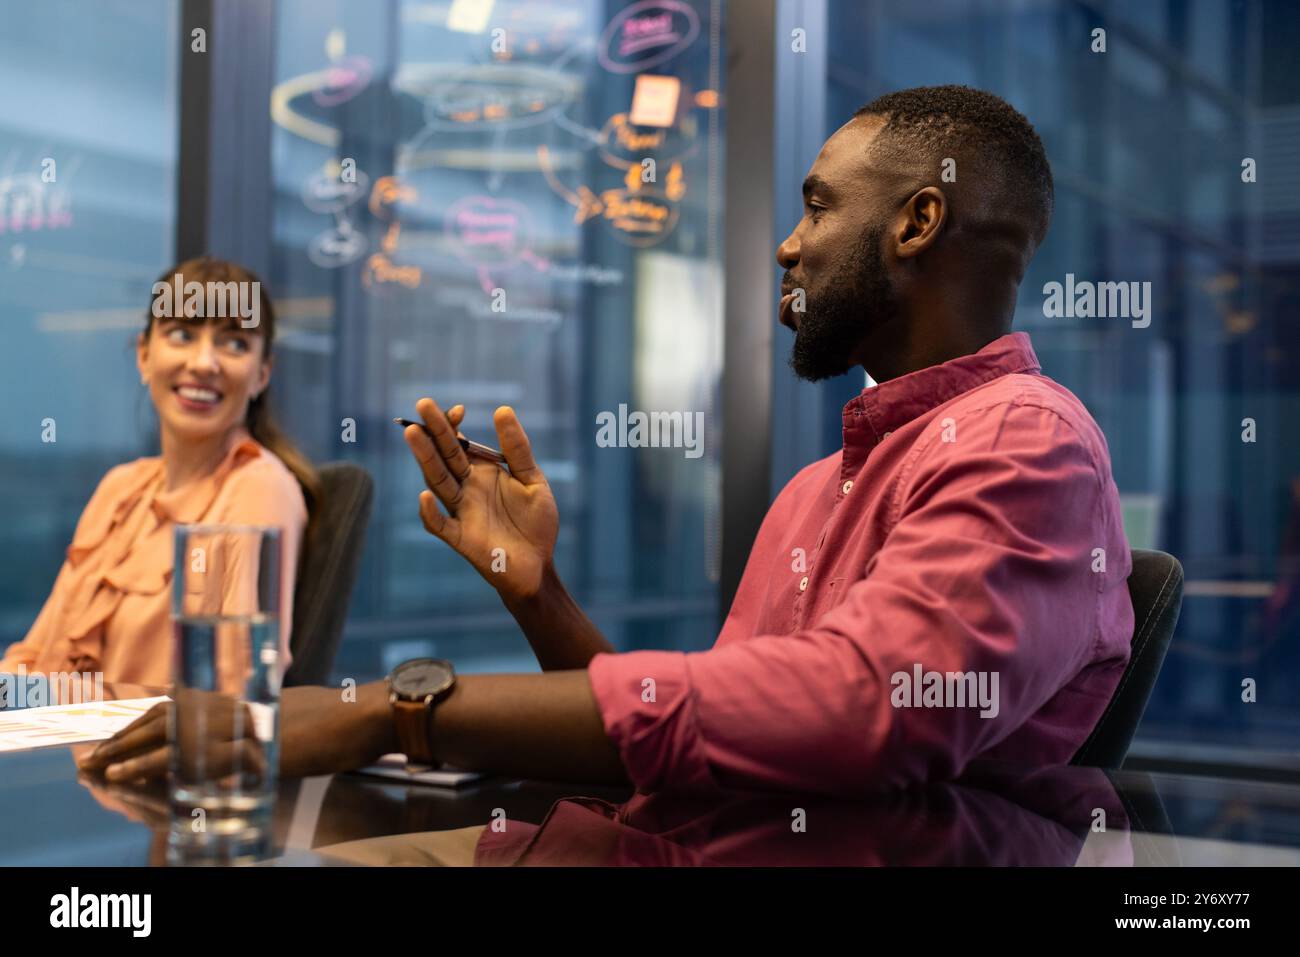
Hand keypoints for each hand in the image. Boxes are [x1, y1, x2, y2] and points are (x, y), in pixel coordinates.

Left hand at [77, 685, 398, 782]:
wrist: (363, 716)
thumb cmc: (338, 720)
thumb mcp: (294, 716)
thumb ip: (265, 723)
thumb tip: (252, 738)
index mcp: (242, 700)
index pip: (181, 704)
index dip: (145, 719)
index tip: (116, 733)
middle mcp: (234, 706)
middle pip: (166, 715)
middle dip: (126, 734)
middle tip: (93, 753)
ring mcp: (239, 725)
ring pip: (169, 733)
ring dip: (128, 749)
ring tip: (97, 765)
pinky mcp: (247, 747)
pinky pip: (188, 757)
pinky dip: (153, 765)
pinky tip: (130, 776)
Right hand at [404, 398, 558, 601]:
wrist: (539, 565)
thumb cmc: (535, 523)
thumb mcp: (532, 479)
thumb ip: (517, 449)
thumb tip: (502, 409)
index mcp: (481, 473)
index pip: (459, 444)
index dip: (454, 426)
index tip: (459, 409)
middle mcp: (466, 489)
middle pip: (444, 456)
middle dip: (433, 431)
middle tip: (422, 403)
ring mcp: (460, 512)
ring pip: (437, 482)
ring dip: (425, 459)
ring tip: (412, 433)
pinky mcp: (461, 538)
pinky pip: (439, 525)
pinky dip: (429, 512)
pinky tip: (424, 496)